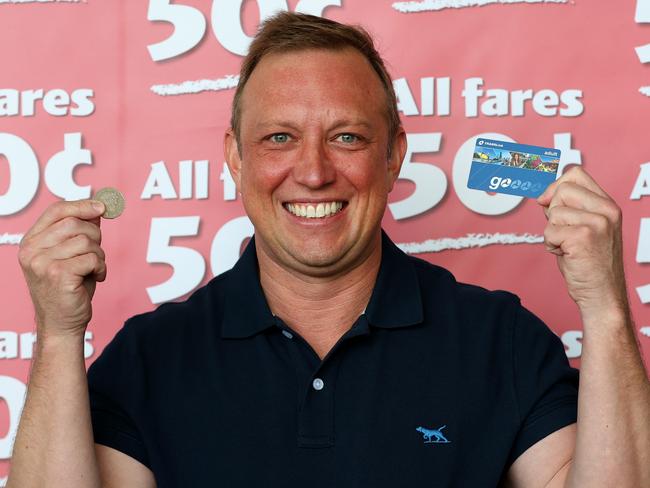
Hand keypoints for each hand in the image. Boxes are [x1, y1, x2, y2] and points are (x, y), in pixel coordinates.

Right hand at [18, 200, 106, 338]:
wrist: (61, 323)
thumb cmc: (68, 289)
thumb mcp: (71, 255)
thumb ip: (79, 232)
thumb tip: (97, 208)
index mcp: (31, 242)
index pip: (56, 211)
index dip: (81, 206)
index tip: (101, 207)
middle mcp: (31, 251)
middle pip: (74, 223)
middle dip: (95, 236)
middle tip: (96, 254)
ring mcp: (42, 263)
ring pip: (86, 241)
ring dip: (99, 255)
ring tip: (93, 269)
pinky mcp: (58, 275)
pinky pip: (91, 258)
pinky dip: (101, 267)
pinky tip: (96, 277)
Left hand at [537, 167, 627, 318]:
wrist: (602, 294)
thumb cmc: (589, 263)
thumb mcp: (584, 228)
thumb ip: (569, 209)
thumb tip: (543, 194)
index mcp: (607, 205)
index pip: (576, 174)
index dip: (554, 185)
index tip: (546, 201)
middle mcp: (606, 210)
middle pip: (562, 189)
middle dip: (552, 211)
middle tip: (563, 233)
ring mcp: (597, 222)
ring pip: (553, 212)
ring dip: (552, 231)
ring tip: (567, 246)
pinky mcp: (583, 236)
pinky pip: (549, 231)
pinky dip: (550, 244)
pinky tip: (566, 254)